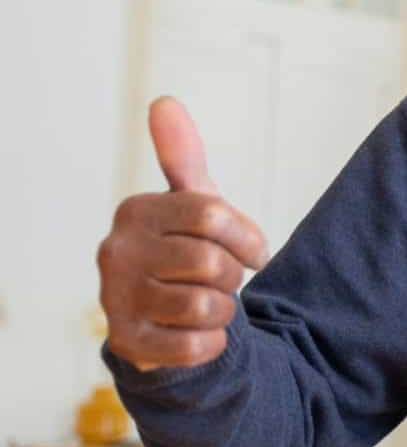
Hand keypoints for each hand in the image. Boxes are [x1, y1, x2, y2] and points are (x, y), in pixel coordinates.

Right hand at [96, 98, 269, 370]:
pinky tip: (197, 333)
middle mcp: (115, 251)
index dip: (247, 238)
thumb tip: (163, 101)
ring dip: (225, 310)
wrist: (168, 320)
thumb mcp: (194, 204)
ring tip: (209, 306)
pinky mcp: (126, 343)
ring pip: (206, 305)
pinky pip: (195, 345)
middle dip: (233, 276)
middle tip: (222, 281)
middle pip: (212, 263)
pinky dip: (212, 342)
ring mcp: (114, 298)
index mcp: (136, 210)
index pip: (214, 215)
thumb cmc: (188, 251)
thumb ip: (183, 157)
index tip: (251, 251)